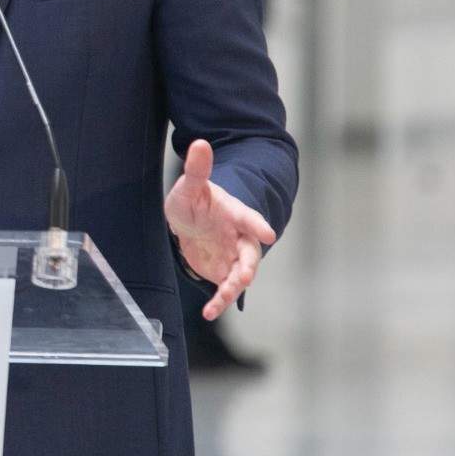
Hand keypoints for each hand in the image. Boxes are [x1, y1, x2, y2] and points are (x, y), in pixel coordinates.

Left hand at [164, 139, 276, 320]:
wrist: (188, 222)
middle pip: (250, 253)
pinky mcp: (224, 271)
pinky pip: (226, 288)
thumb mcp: (189, 186)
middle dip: (248, 266)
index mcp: (233, 213)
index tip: (267, 234)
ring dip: (232, 288)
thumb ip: (196, 169)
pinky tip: (209, 312)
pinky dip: (219, 300)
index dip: (257, 225)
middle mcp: (239, 236)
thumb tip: (199, 144)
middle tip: (243, 277)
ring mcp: (233, 255)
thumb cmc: (193, 201)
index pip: (248, 218)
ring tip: (218, 302)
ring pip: (241, 274)